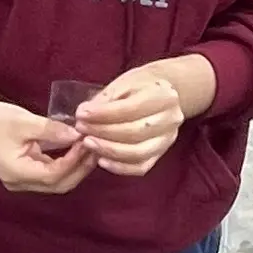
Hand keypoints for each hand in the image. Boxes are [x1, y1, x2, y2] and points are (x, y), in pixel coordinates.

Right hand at [0, 97, 94, 195]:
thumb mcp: (25, 122)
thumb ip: (53, 130)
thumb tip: (78, 134)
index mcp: (17, 173)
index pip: (54, 175)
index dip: (74, 161)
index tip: (86, 142)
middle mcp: (19, 183)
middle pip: (58, 185)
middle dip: (79, 169)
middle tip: (95, 148)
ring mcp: (21, 180)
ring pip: (56, 182)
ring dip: (74, 167)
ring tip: (89, 149)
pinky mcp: (24, 173)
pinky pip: (50, 174)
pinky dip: (65, 164)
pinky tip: (76, 150)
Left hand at [72, 62, 198, 178]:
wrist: (160, 96)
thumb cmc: (138, 87)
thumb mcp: (122, 84)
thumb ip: (104, 100)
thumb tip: (83, 115)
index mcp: (164, 96)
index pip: (131, 109)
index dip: (103, 114)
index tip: (81, 114)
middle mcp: (171, 119)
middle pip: (134, 132)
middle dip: (103, 132)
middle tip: (81, 129)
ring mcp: (167, 140)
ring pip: (137, 153)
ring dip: (108, 150)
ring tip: (88, 143)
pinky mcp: (160, 155)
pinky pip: (140, 167)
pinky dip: (119, 167)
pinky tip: (101, 159)